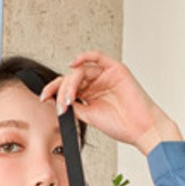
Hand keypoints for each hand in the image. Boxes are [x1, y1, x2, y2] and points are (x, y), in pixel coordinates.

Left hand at [42, 52, 183, 154]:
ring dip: (71, 83)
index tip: (44, 98)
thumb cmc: (121, 125)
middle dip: (62, 90)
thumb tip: (58, 100)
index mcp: (89, 94)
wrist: (140, 128)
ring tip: (70, 98)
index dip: (53, 91)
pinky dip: (85, 57)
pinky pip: (98, 57)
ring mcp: (105, 75)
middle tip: (61, 104)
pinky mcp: (115, 69)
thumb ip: (74, 105)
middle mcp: (96, 83)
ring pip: (80, 71)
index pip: (66, 87)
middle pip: (71, 78)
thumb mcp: (89, 116)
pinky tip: (74, 64)